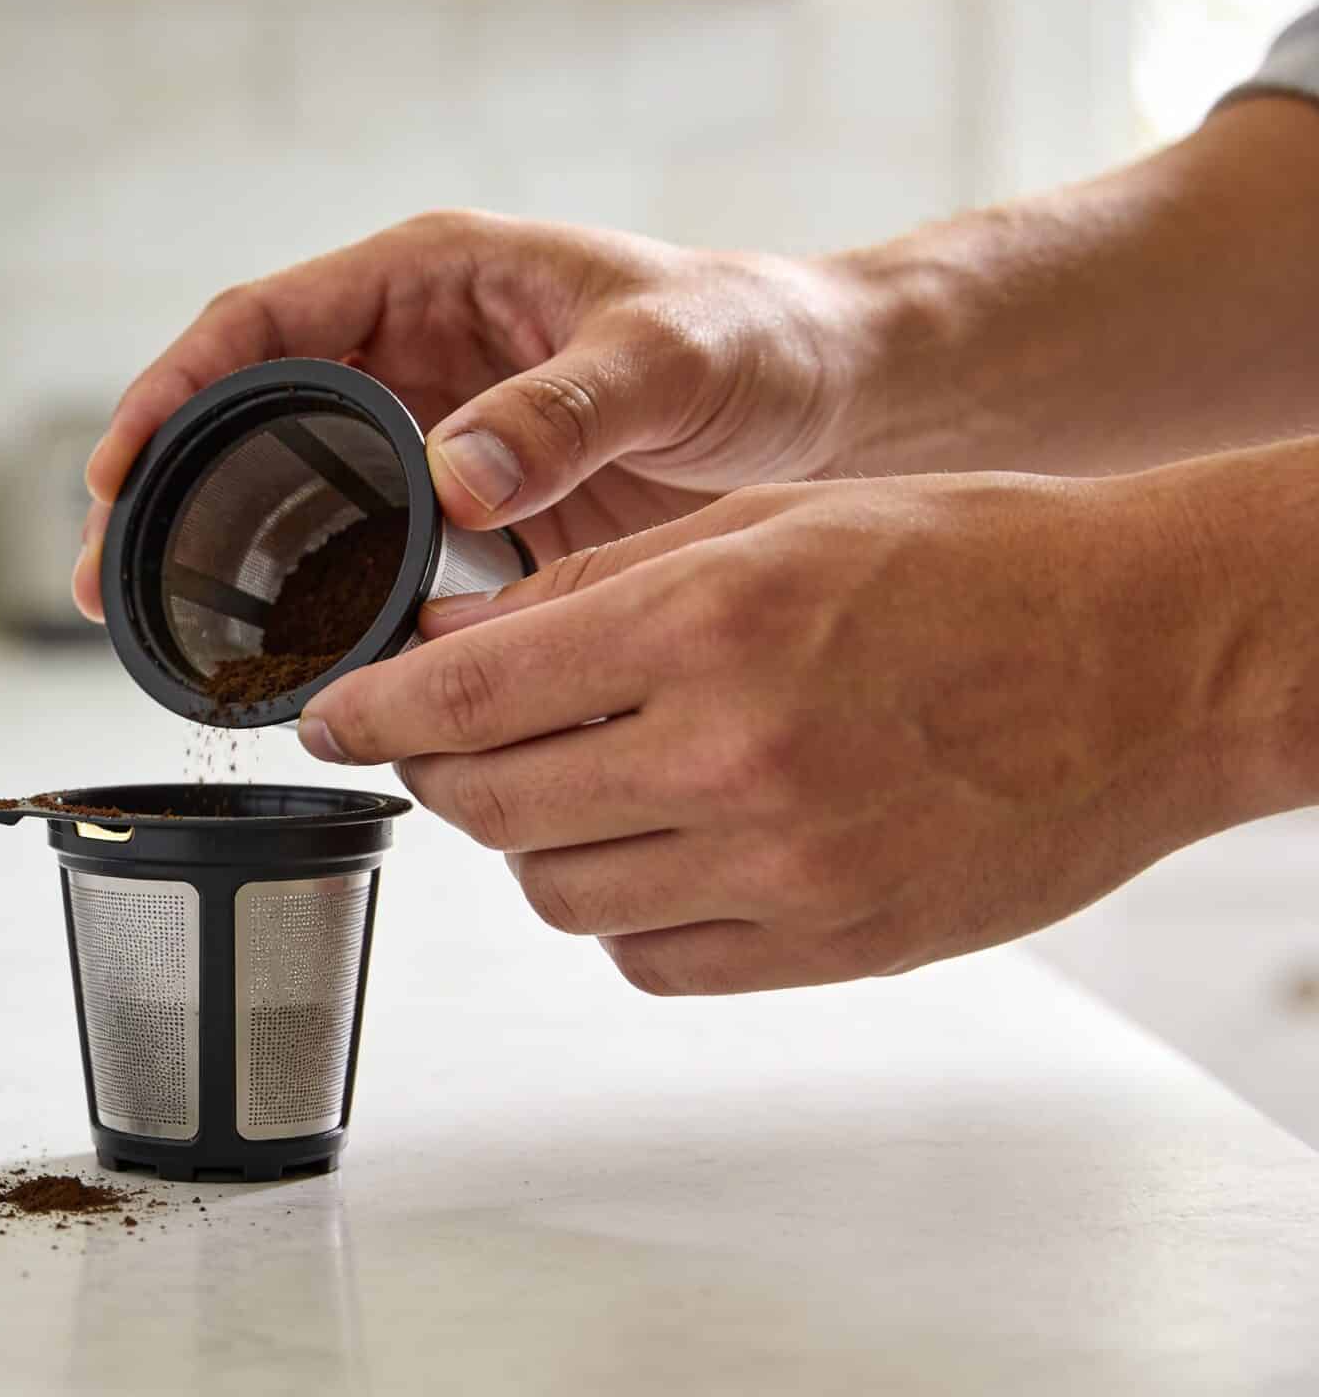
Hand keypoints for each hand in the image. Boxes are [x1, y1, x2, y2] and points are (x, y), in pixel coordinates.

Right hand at [73, 210, 869, 618]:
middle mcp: (415, 349)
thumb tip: (453, 479)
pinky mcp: (468, 508)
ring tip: (164, 637)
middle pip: (247, 415)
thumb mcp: (670, 358)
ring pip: (293, 490)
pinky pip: (365, 550)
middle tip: (106, 579)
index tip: (119, 469)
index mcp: (433, 277)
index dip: (174, 392)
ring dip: (226, 557)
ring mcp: (434, 431)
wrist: (849, 402)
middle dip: (166, 492)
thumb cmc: (766, 340)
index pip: (261, 323)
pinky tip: (287, 661)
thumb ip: (561, 412)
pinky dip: (315, 601)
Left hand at [296, 469, 1285, 994]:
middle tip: (437, 742)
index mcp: (707, 627)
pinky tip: (656, 846)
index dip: (366, 712)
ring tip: (574, 781)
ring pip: (560, 892)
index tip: (325, 714)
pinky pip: (652, 959)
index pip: (465, 697)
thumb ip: (594, 587)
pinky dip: (625, 910)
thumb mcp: (768, 520)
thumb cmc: (974, 563)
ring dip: (533, 840)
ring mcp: (785, 869)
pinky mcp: (831, 945)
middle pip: (489, 807)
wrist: (1155, 658)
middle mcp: (733, 757)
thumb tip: (448, 640)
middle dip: (434, 774)